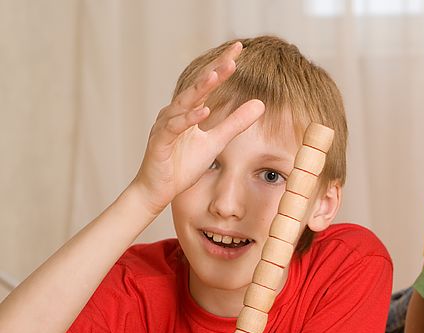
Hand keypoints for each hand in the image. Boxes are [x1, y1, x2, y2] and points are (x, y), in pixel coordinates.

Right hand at [131, 41, 264, 215]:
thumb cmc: (183, 164)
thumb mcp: (216, 141)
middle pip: (197, 86)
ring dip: (201, 89)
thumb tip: (260, 104)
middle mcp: (175, 112)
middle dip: (215, 70)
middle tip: (233, 55)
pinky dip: (189, 119)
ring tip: (218, 75)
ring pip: (185, 103)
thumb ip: (235, 123)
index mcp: (188, 110)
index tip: (240, 48)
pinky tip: (203, 111)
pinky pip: (175, 128)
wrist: (158, 189)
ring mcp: (166, 126)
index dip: (223, 65)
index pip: (208, 83)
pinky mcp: (160, 142)